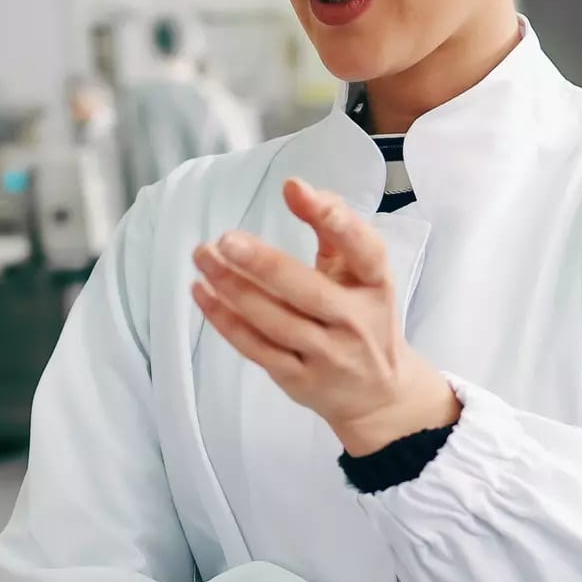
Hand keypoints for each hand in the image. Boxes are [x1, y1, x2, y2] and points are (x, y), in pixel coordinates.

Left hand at [189, 179, 459, 455]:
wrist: (379, 395)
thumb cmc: (363, 316)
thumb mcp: (361, 273)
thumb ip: (333, 227)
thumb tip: (295, 187)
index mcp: (376, 285)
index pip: (365, 251)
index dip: (336, 220)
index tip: (296, 190)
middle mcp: (355, 321)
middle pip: (307, 291)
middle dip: (263, 264)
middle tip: (225, 239)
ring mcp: (327, 354)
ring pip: (273, 321)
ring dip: (233, 288)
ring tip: (203, 257)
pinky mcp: (298, 378)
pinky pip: (255, 347)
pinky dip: (225, 320)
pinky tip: (202, 292)